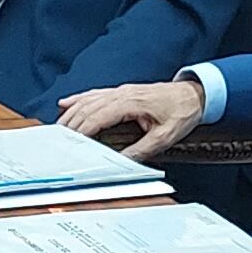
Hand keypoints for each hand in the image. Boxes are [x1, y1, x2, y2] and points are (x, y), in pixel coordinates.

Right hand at [58, 76, 206, 157]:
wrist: (195, 94)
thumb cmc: (182, 112)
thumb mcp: (164, 137)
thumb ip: (142, 149)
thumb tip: (122, 161)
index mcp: (130, 103)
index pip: (98, 116)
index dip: (82, 130)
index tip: (69, 142)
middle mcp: (122, 94)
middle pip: (88, 108)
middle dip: (70, 123)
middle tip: (56, 139)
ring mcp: (121, 91)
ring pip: (88, 100)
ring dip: (71, 113)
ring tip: (58, 127)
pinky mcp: (122, 92)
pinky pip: (95, 94)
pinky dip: (78, 99)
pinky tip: (66, 104)